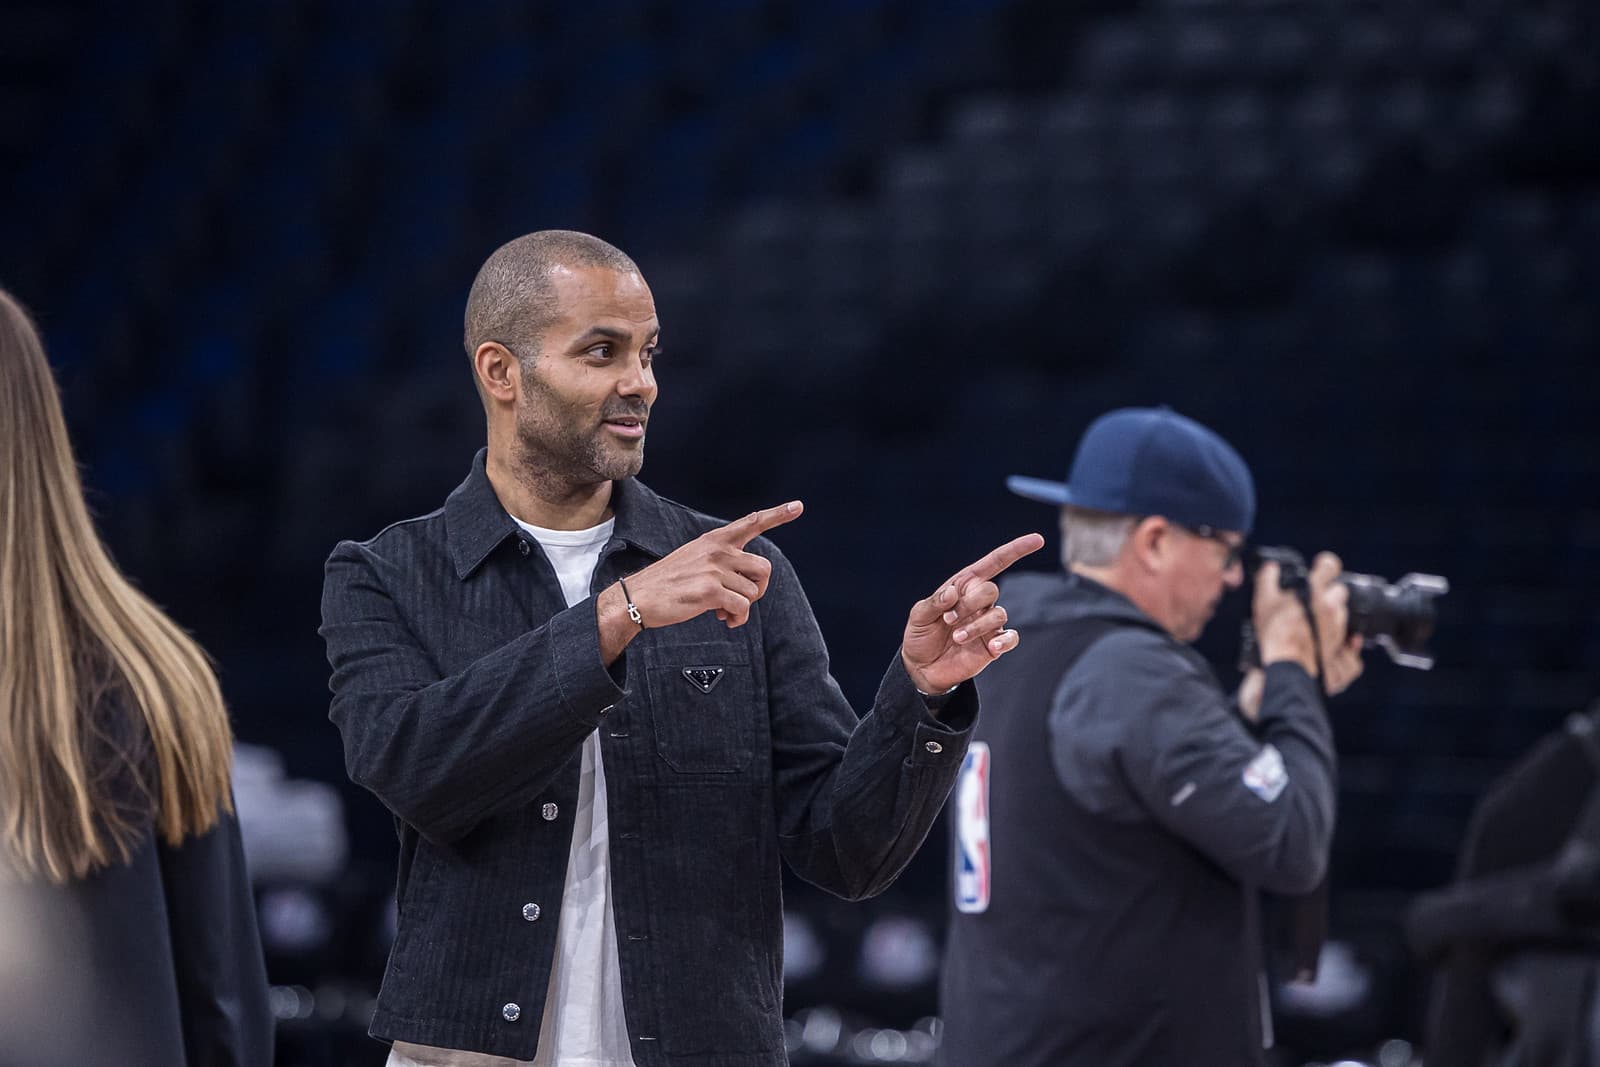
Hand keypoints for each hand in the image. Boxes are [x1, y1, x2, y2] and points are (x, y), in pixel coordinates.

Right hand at [598, 501, 802, 662]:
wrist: (638, 598)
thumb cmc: (667, 583)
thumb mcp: (694, 559)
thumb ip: (722, 563)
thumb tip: (746, 586)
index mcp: (715, 540)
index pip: (751, 522)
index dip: (777, 515)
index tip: (798, 506)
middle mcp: (718, 551)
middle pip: (764, 568)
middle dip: (759, 589)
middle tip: (742, 601)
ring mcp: (715, 570)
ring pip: (754, 592)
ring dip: (744, 609)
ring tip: (725, 613)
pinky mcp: (711, 591)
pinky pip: (742, 608)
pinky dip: (738, 619)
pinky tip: (725, 620)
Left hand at [900, 533, 1044, 693]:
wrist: (922, 668)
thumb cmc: (920, 636)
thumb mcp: (919, 616)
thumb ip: (934, 602)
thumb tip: (953, 592)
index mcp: (964, 586)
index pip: (994, 563)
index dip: (1016, 550)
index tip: (1038, 540)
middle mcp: (979, 602)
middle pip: (990, 590)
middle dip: (969, 604)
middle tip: (948, 620)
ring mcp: (988, 624)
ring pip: (999, 614)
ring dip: (976, 626)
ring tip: (957, 637)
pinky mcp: (994, 644)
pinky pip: (1011, 637)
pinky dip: (1005, 640)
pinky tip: (992, 646)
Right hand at [1254, 552, 1364, 694]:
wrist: (1287, 666)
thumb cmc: (1276, 634)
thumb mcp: (1263, 601)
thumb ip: (1267, 579)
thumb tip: (1271, 568)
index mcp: (1315, 590)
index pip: (1330, 566)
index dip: (1325, 564)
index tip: (1320, 566)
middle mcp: (1332, 606)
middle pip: (1340, 590)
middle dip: (1329, 592)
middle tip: (1313, 599)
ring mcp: (1339, 627)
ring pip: (1342, 613)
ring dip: (1332, 615)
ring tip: (1315, 622)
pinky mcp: (1342, 647)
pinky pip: (1351, 642)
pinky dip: (1347, 641)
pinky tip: (1337, 640)